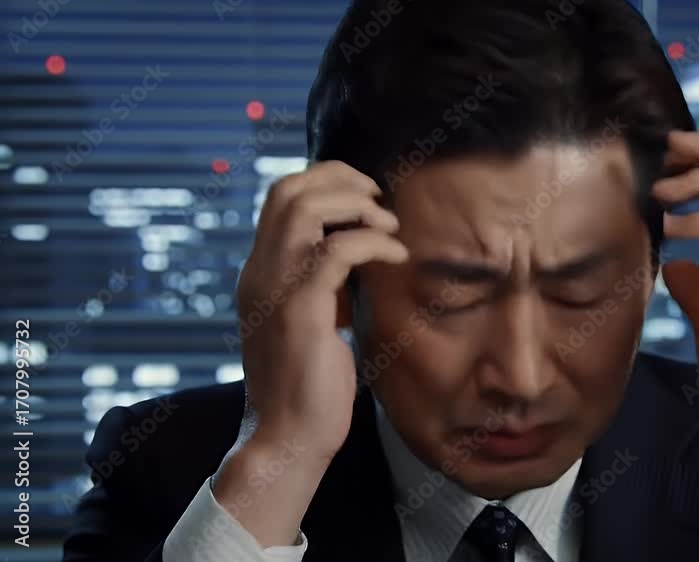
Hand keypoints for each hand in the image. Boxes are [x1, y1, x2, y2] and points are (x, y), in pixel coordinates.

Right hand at [211, 161, 406, 547]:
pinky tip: (397, 256)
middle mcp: (259, 273)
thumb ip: (325, 281)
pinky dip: (372, 242)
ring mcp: (274, 289)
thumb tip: (357, 248)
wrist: (289, 437)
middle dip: (341, 180)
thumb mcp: (315, 318)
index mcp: (261, 272)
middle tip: (380, 199)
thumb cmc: (310, 383)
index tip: (366, 196)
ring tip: (389, 225)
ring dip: (355, 206)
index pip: (280, 197)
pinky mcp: (299, 311)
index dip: (326, 180)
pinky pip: (335, 251)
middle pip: (287, 190)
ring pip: (303, 209)